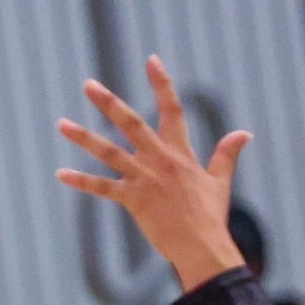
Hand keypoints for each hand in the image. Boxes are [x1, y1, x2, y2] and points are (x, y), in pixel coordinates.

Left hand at [56, 57, 252, 293]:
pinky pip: (102, 188)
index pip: (171, 109)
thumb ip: (226, 154)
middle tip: (88, 84)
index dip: (162, 83)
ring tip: (61, 124)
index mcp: (180, 152)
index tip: (151, 60)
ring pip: (109, 151)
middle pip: (131, 123)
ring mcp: (144, 178)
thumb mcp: (220, 181)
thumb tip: (244, 133)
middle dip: (108, 103)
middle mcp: (160, 159)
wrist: (202, 244)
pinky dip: (81, 181)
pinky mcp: (133, 199)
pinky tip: (61, 173)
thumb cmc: (210, 216)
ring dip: (84, 137)